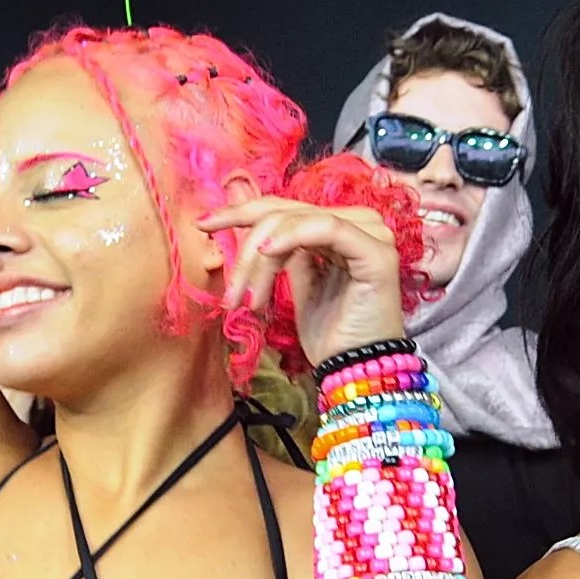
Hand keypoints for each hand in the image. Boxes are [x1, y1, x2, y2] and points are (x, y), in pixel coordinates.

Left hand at [201, 196, 408, 366]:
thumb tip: (240, 214)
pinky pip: (327, 228)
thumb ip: (279, 249)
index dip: (241, 212)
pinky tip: (267, 253)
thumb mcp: (295, 282)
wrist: (355, 370)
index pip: (286, 208)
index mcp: (341, 226)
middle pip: (288, 212)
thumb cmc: (329, 334)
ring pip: (299, 220)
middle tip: (229, 288)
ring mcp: (371, 234)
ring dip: (262, 256)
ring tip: (247, 297)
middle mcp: (360, 222)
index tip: (203, 225)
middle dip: (248, 247)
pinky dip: (292, 236)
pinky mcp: (376, 251)